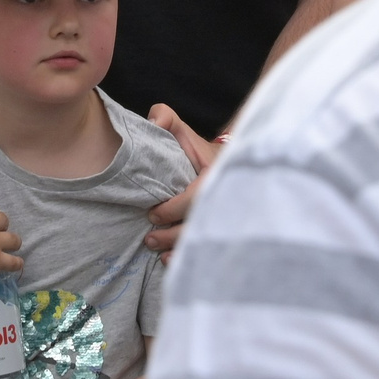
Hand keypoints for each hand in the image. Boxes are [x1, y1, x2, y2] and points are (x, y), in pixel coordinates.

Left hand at [142, 105, 220, 253]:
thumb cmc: (199, 151)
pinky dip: (191, 257)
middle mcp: (226, 198)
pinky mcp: (228, 231)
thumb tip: (154, 121)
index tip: (153, 213)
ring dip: (179, 249)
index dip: (172, 209)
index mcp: (216, 175)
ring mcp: (229, 217)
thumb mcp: (183, 130)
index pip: (195, 197)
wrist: (228, 166)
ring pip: (204, 239)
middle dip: (171, 235)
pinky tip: (172, 261)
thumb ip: (165, 117)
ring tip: (157, 252)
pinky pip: (212, 248)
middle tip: (149, 238)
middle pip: (199, 224)